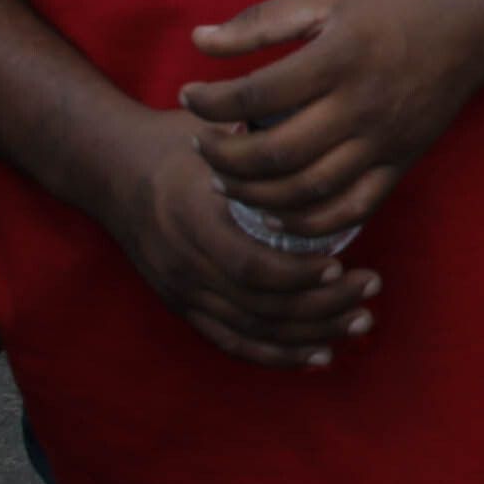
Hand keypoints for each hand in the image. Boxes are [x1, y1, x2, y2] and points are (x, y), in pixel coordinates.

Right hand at [94, 120, 378, 369]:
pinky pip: (233, 343)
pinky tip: (319, 355)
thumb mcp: (211, 131)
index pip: (250, 266)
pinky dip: (278, 355)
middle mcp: (185, 264)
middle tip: (370, 291)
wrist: (113, 172)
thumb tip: (314, 128)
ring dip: (311, 334)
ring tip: (360, 320)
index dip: (298, 275)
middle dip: (322, 307)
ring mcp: (182, 291)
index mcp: (193, 220)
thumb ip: (257, 139)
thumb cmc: (174, 144)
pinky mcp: (183, 307)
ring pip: (253, 331)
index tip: (342, 266)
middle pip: (259, 306)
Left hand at [175, 0, 483, 241]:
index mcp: (337, 59)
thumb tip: (199, 40)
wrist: (473, 22)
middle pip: (273, 154)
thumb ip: (261, 20)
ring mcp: (382, 142)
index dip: (210, 102)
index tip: (188, 95)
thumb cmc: (394, 2)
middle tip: (199, 147)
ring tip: (226, 180)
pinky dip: (309, 223)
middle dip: (222, 157)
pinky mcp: (400, 163)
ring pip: (305, 190)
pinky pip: (350, 209)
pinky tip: (277, 215)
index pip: (255, 95)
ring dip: (254, 194)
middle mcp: (359, 107)